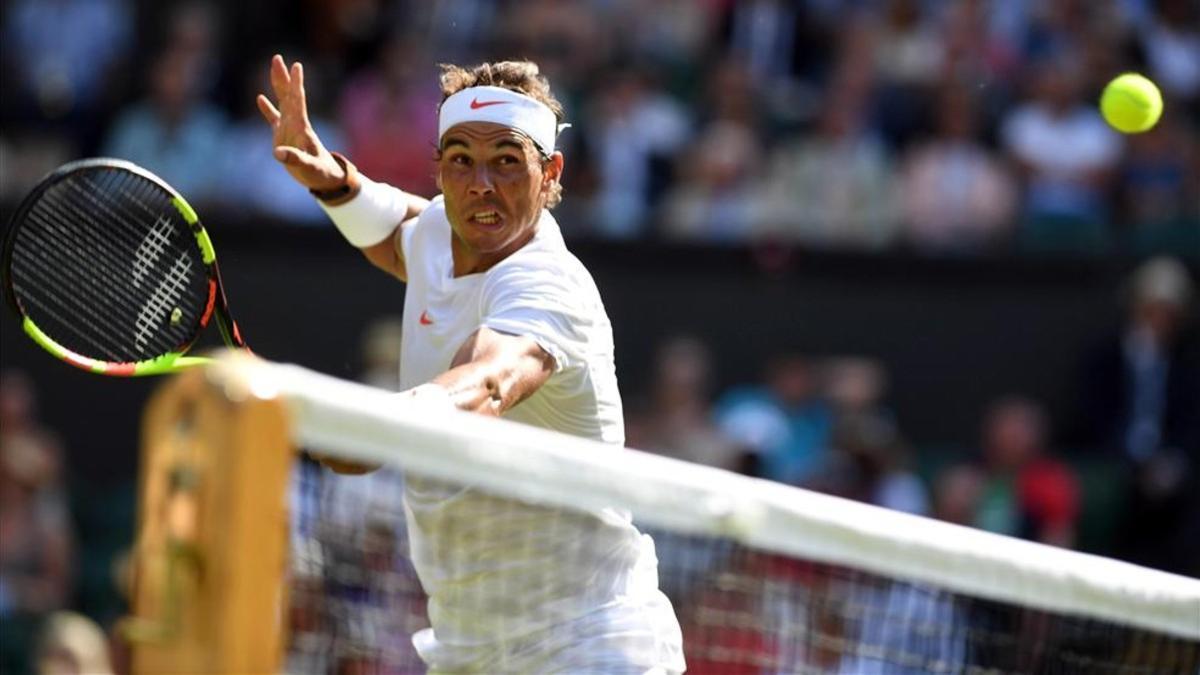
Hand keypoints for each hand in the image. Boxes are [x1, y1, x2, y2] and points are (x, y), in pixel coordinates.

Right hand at [256, 55, 345, 190]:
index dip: (296, 84)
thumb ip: (295, 159)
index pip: (298, 101)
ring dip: (277, 85)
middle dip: (283, 77)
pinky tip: (260, 97)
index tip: (296, 66)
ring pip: (281, 101)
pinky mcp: (284, 136)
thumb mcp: (308, 167)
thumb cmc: (320, 173)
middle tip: (277, 58)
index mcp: (302, 127)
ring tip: (273, 67)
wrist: (325, 178)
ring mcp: (289, 128)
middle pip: (288, 95)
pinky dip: (267, 109)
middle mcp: (295, 123)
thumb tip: (277, 153)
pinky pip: (274, 119)